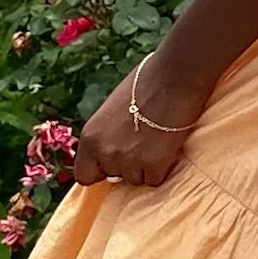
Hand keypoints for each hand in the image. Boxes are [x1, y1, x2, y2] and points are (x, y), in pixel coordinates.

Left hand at [72, 58, 208, 189]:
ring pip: (137, 180)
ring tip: (156, 141)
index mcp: (90, 137)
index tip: (111, 164)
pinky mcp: (154, 166)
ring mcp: (130, 162)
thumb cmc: (145, 84)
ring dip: (146, 166)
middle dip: (127, 165)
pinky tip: (166, 146)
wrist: (174, 78)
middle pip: (114, 177)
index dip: (99, 170)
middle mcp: (105, 153)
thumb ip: (106, 133)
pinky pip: (155, 179)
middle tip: (142, 143)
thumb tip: (112, 148)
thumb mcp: (111, 109)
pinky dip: (162, 168)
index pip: (83, 175)